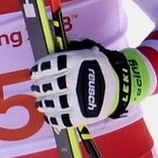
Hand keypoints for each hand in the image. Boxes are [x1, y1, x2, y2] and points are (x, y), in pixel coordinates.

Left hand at [29, 39, 148, 129]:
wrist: (123, 84)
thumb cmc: (101, 66)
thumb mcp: (87, 49)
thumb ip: (71, 46)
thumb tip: (53, 39)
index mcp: (75, 62)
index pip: (49, 65)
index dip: (39, 69)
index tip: (34, 72)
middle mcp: (74, 80)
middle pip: (49, 85)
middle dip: (40, 87)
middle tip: (36, 88)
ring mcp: (78, 99)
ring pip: (54, 102)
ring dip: (43, 103)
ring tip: (39, 103)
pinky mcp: (83, 115)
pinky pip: (64, 119)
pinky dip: (54, 119)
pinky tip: (49, 116)